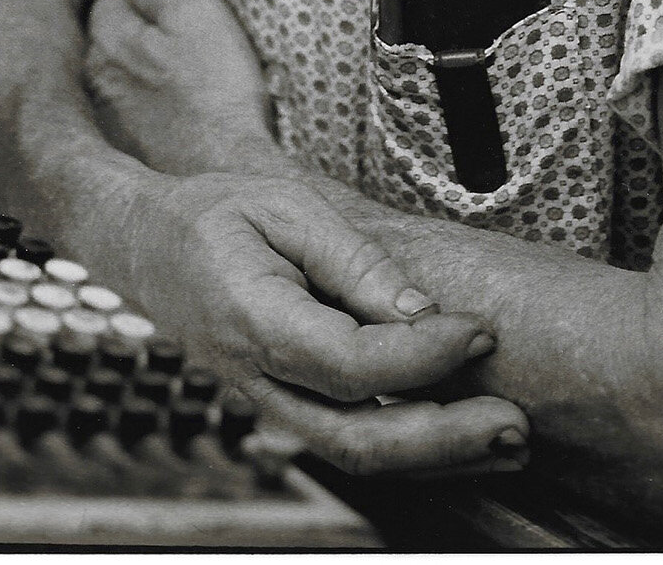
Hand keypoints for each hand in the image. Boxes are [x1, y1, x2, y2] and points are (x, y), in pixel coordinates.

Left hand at [85, 0, 284, 175]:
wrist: (228, 182)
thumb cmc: (216, 98)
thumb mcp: (198, 19)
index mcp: (109, 41)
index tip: (186, 7)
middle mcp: (96, 82)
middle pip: (116, 37)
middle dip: (146, 33)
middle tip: (194, 44)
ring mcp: (108, 123)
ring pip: (125, 78)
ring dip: (149, 73)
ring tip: (194, 83)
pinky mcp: (125, 155)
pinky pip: (136, 116)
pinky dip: (154, 110)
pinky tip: (185, 118)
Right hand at [110, 164, 529, 476]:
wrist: (146, 246)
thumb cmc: (216, 213)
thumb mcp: (285, 205)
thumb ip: (354, 260)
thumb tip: (422, 312)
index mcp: (254, 321)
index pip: (350, 362)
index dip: (423, 356)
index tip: (480, 328)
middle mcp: (258, 381)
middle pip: (358, 439)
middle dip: (445, 439)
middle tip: (516, 420)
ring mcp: (269, 404)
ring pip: (356, 456)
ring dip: (439, 457)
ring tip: (511, 438)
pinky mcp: (286, 406)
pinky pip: (349, 441)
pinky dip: (412, 446)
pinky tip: (464, 432)